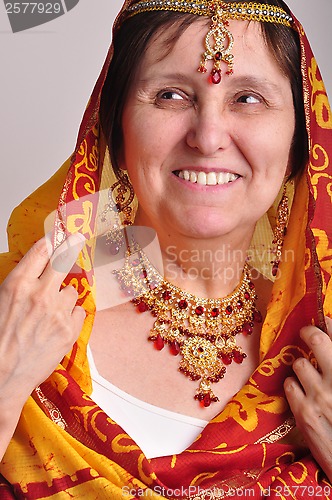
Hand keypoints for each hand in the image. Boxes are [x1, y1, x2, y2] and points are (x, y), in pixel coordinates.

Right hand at [0, 233, 85, 408]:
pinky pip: (79, 312)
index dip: (50, 241)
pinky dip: (72, 316)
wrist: (1, 377)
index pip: (40, 252)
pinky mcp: (70, 330)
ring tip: (50, 313)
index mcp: (17, 285)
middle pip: (63, 260)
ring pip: (72, 291)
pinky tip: (59, 325)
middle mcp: (40, 294)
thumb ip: (18, 286)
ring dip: (65, 297)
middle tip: (77, 238)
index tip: (58, 235)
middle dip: (71, 245)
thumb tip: (31, 275)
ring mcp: (58, 312)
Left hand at [284, 317, 331, 481]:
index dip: (328, 323)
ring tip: (309, 375)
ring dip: (303, 367)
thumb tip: (329, 347)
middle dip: (309, 332)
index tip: (324, 320)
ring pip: (299, 364)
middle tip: (308, 332)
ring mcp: (319, 396)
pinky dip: (294, 386)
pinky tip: (302, 392)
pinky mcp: (303, 413)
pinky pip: (289, 385)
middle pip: (315, 339)